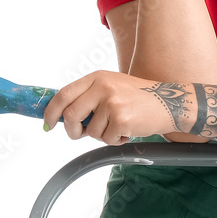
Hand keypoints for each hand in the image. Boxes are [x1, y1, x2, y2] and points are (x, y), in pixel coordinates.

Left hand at [42, 71, 191, 144]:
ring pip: (90, 131)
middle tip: (79, 134)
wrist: (168, 102)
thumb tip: (62, 115)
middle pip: (70, 115)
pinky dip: (115, 140)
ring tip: (117, 126)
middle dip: (72, 131)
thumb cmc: (137, 97)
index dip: (51, 111)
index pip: (64, 94)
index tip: (48, 123)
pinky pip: (106, 139)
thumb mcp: (111, 86)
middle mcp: (102, 87)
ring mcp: (112, 103)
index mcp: (97, 77)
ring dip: (101, 135)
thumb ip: (88, 96)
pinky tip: (128, 130)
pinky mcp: (121, 119)